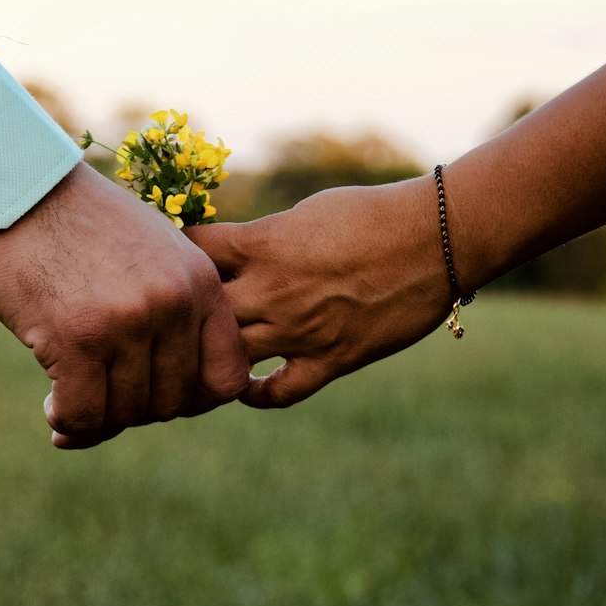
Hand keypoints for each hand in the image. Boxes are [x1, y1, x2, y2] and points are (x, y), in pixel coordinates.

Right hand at [0, 163, 249, 446]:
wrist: (16, 191)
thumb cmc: (78, 224)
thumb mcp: (152, 251)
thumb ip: (176, 308)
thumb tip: (180, 390)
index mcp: (200, 280)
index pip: (228, 377)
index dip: (195, 400)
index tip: (158, 396)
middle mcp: (173, 301)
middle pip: (174, 401)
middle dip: (137, 410)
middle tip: (103, 398)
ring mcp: (128, 320)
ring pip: (126, 412)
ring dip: (96, 418)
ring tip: (70, 401)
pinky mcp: (77, 336)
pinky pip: (83, 413)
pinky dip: (67, 421)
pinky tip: (51, 407)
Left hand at [187, 178, 450, 408]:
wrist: (435, 239)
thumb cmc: (373, 213)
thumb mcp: (306, 210)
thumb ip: (265, 237)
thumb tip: (236, 250)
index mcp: (262, 244)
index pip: (191, 249)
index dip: (173, 252)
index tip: (170, 257)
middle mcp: (271, 291)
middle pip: (197, 311)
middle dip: (180, 311)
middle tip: (172, 316)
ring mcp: (299, 330)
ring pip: (228, 356)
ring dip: (209, 357)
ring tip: (198, 357)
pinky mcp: (330, 360)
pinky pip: (278, 393)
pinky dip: (255, 395)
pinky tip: (245, 389)